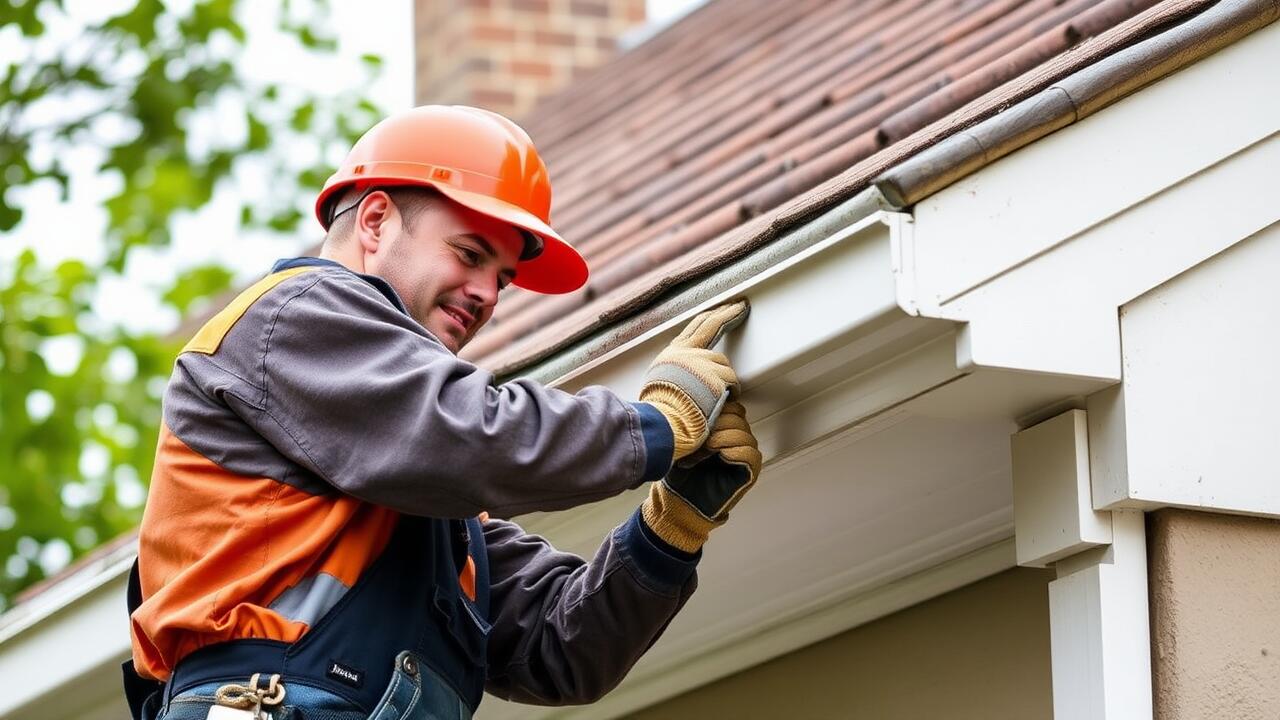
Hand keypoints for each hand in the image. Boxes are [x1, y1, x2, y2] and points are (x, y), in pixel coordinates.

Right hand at [639, 300, 748, 459]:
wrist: (662, 426)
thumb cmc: (660, 415)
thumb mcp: (661, 385)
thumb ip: (676, 373)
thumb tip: (685, 374)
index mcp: (672, 355)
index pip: (695, 328)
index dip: (711, 316)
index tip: (723, 308)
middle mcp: (685, 352)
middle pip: (712, 325)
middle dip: (728, 312)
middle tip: (740, 306)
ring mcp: (701, 362)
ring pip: (725, 365)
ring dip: (725, 380)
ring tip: (715, 399)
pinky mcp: (715, 377)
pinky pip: (733, 384)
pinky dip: (732, 393)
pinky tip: (723, 403)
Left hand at [641, 401, 761, 552]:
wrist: (677, 503)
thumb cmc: (677, 473)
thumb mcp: (683, 439)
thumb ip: (694, 419)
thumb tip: (695, 397)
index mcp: (722, 427)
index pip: (729, 403)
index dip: (713, 406)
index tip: (693, 417)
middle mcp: (735, 439)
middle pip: (736, 413)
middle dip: (714, 421)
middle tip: (693, 439)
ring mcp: (744, 454)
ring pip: (742, 431)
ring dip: (717, 438)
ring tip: (698, 453)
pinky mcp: (749, 472)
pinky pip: (750, 452)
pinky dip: (731, 450)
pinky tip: (714, 455)